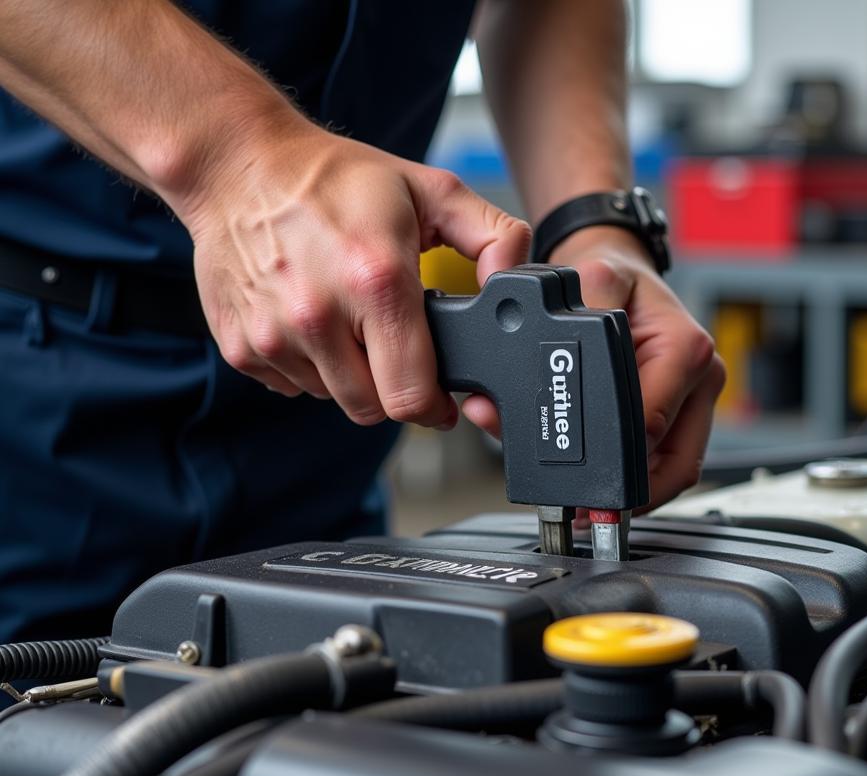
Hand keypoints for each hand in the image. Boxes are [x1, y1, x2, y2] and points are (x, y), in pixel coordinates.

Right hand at [179, 125, 530, 427]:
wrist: (237, 164)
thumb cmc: (333, 178)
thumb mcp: (431, 190)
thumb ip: (492, 237)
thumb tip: (518, 281)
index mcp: (375, 281)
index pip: (411, 395)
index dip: (434, 406)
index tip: (439, 398)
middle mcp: (319, 315)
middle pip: (374, 408)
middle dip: (394, 390)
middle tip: (395, 352)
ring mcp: (274, 335)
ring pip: (334, 399)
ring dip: (351, 377)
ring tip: (350, 325)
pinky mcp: (242, 346)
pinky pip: (293, 387)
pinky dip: (310, 368)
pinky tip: (314, 324)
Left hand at [462, 226, 724, 508]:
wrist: (624, 269)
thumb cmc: (614, 277)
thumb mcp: (594, 278)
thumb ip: (575, 317)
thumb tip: (538, 364)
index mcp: (685, 349)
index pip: (651, 426)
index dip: (615, 460)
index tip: (584, 484)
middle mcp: (700, 376)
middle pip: (670, 461)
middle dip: (627, 490)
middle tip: (587, 515)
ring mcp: (697, 399)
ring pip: (675, 471)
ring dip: (637, 496)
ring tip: (595, 513)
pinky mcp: (686, 414)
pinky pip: (671, 463)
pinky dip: (641, 482)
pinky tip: (611, 496)